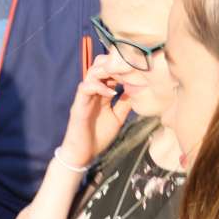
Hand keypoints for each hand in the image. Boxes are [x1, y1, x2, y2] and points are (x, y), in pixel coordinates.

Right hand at [59, 53, 130, 168]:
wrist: (82, 155)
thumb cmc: (98, 137)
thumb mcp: (118, 118)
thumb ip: (125, 104)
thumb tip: (140, 90)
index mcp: (101, 93)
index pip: (109, 70)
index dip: (122, 66)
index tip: (137, 69)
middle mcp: (92, 91)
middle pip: (99, 65)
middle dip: (113, 63)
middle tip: (129, 69)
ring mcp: (84, 97)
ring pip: (92, 72)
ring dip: (106, 71)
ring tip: (121, 77)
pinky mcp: (78, 105)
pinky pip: (85, 88)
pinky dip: (99, 86)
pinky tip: (112, 92)